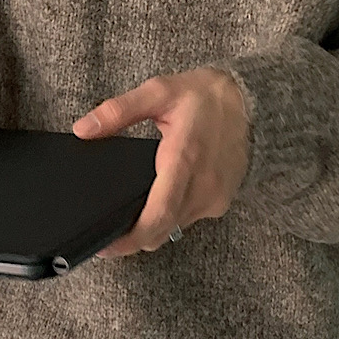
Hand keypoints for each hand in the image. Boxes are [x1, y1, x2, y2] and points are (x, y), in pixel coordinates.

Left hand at [72, 66, 249, 257]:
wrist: (255, 103)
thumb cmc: (209, 96)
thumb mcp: (159, 91)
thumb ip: (118, 110)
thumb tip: (83, 128)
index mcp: (183, 160)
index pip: (156, 215)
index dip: (129, 238)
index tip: (106, 246)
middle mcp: (202, 186)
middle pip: (161, 231)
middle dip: (133, 240)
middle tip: (108, 240)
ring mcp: (214, 198)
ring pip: (174, 228)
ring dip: (152, 228)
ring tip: (132, 215)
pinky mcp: (221, 202)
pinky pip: (189, 219)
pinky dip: (171, 217)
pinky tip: (160, 200)